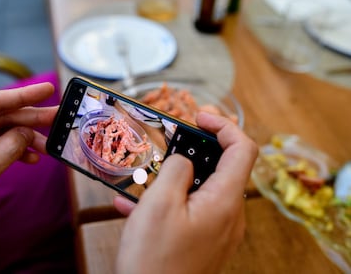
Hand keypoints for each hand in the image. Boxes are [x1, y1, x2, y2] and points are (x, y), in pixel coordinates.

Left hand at [0, 83, 57, 231]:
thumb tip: (29, 133)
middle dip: (30, 118)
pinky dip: (14, 150)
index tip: (48, 89)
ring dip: (25, 138)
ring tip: (48, 147)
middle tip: (57, 116)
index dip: (23, 95)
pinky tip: (31, 157)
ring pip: (1, 129)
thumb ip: (8, 149)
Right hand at [114, 112, 257, 273]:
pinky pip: (190, 211)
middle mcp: (228, 216)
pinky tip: (135, 205)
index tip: (199, 117)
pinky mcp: (203, 242)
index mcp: (224, 202)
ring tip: (144, 179)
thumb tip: (185, 159)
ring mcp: (217, 231)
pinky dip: (168, 202)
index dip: (225, 125)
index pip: (243, 148)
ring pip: (201, 189)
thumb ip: (176, 170)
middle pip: (221, 167)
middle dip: (193, 152)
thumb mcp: (159, 204)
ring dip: (174, 178)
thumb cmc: (154, 261)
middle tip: (167, 146)